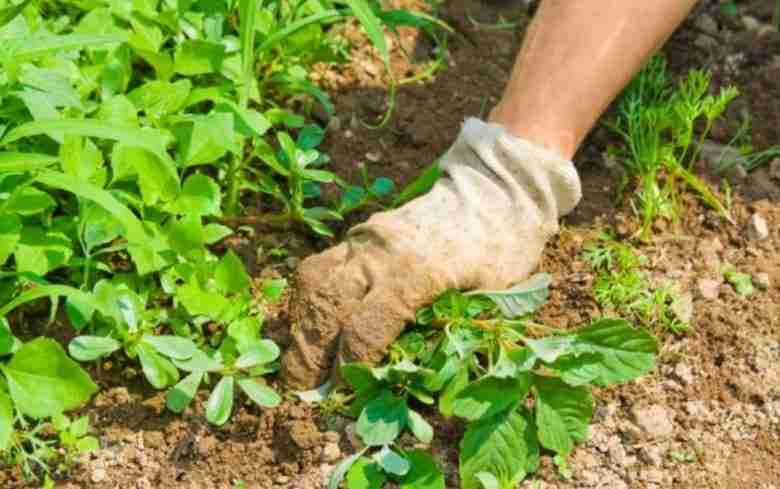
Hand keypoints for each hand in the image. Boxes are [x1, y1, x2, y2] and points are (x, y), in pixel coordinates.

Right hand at [281, 118, 580, 388]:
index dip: (349, 368)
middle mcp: (380, 254)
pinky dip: (311, 298)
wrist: (495, 188)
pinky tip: (313, 321)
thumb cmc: (502, 249)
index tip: (343, 394)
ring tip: (301, 359)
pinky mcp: (360, 232)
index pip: (364, 330)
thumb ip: (447, 332)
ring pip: (314, 282)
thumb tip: (405, 375)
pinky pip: (321, 265)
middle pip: (327, 307)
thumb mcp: (490, 298)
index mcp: (416, 274)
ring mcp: (366, 239)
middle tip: (304, 389)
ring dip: (301, 324)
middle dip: (309, 354)